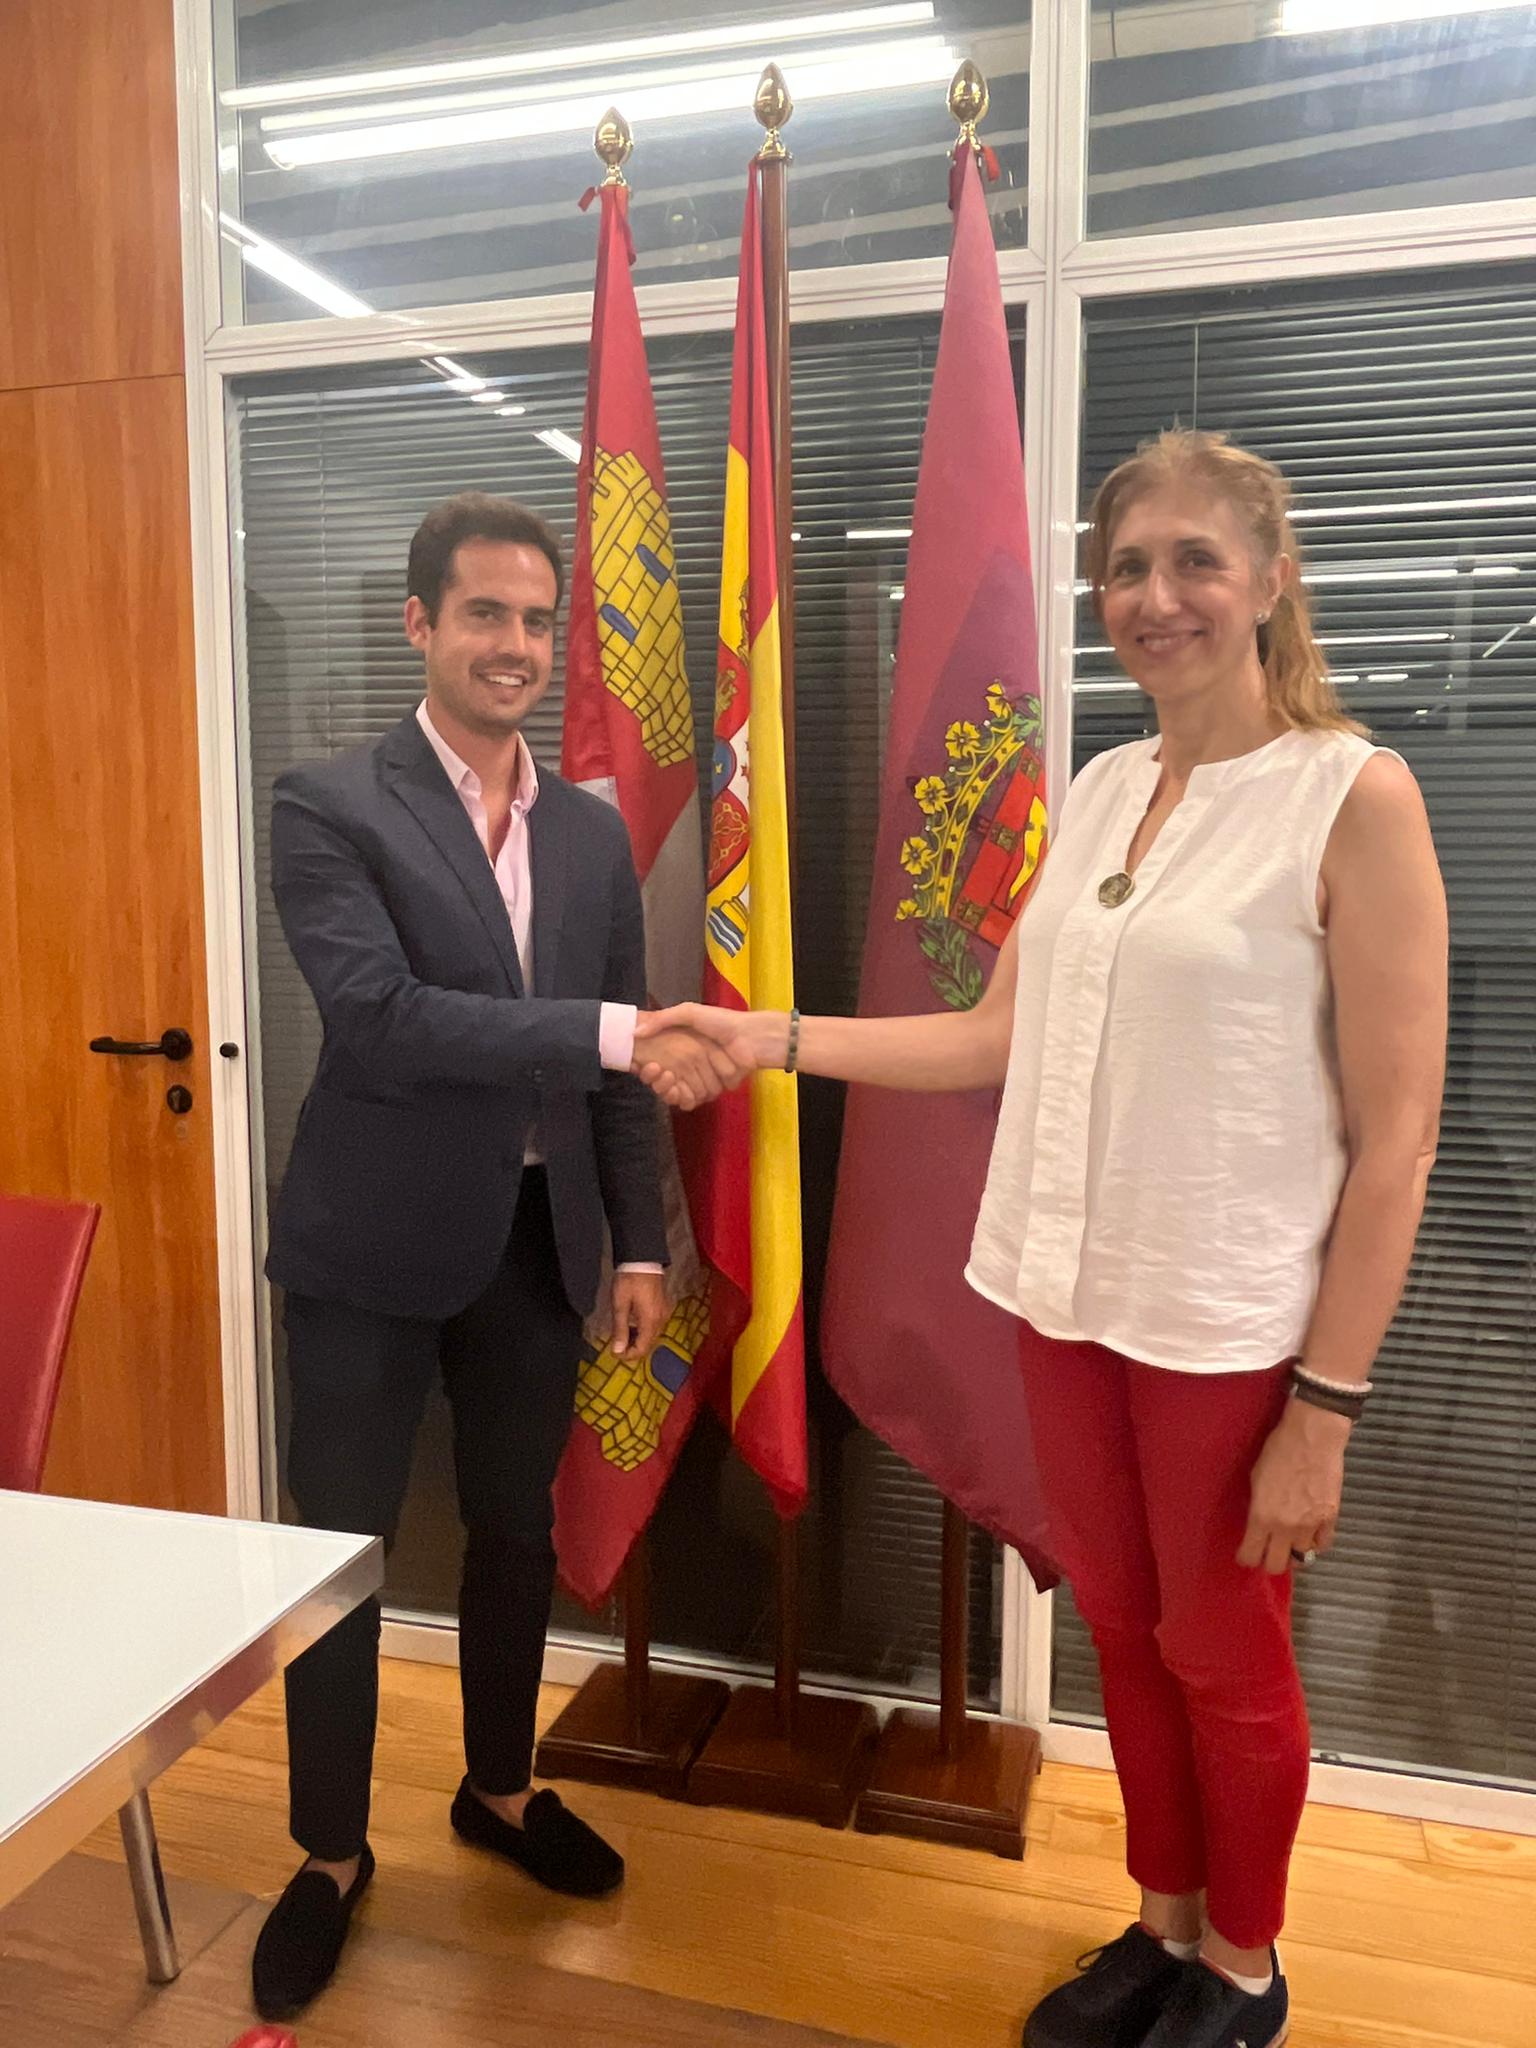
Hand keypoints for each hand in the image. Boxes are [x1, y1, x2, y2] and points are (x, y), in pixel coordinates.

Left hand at [610, 1270, 667, 1360]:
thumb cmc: (629, 1280)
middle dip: (631, 1349)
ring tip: (621, 1334)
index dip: (627, 1355)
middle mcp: (660, 1321)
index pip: (641, 1349)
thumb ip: (620, 1329)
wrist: (643, 1259)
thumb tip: (617, 1351)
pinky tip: (631, 1323)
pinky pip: (654, 1326)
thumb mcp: (620, 1305)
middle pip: (648, 1345)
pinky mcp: (663, 1307)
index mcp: (650, 1322)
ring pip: (651, 1336)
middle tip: (615, 1344)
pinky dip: (642, 1330)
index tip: (613, 1352)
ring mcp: (664, 1314)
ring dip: (636, 1339)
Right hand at [630, 1023, 744, 1109]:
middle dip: (656, 1080)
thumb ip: (663, 1019)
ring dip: (667, 1089)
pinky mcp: (715, 1089)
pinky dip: (683, 1097)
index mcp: (686, 1048)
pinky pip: (695, 1099)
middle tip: (650, 1071)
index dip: (649, 1068)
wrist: (751, 1037)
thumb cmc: (721, 1022)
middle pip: (667, 1082)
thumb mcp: (689, 1012)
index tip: (640, 1064)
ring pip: (678, 1092)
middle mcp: (693, 1065)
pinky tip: (674, 1088)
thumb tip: (635, 1032)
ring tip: (663, 1078)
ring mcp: (704, 1079)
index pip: (660, 1065)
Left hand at [1237, 1397, 1351, 1574]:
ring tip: (1290, 1543)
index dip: (1246, 1558)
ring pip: (1301, 1558)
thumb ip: (1257, 1507)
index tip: (1246, 1555)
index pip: (1250, 1555)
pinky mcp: (1331, 1519)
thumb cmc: (1278, 1450)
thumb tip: (1257, 1524)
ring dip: (1293, 1553)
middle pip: (1276, 1566)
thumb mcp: (1255, 1478)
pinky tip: (1310, 1536)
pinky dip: (1315, 1544)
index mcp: (1261, 1516)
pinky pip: (1323, 1545)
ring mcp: (1310, 1526)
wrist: (1313, 1437)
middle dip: (1269, 1562)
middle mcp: (1285, 1527)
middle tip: (1267, 1552)